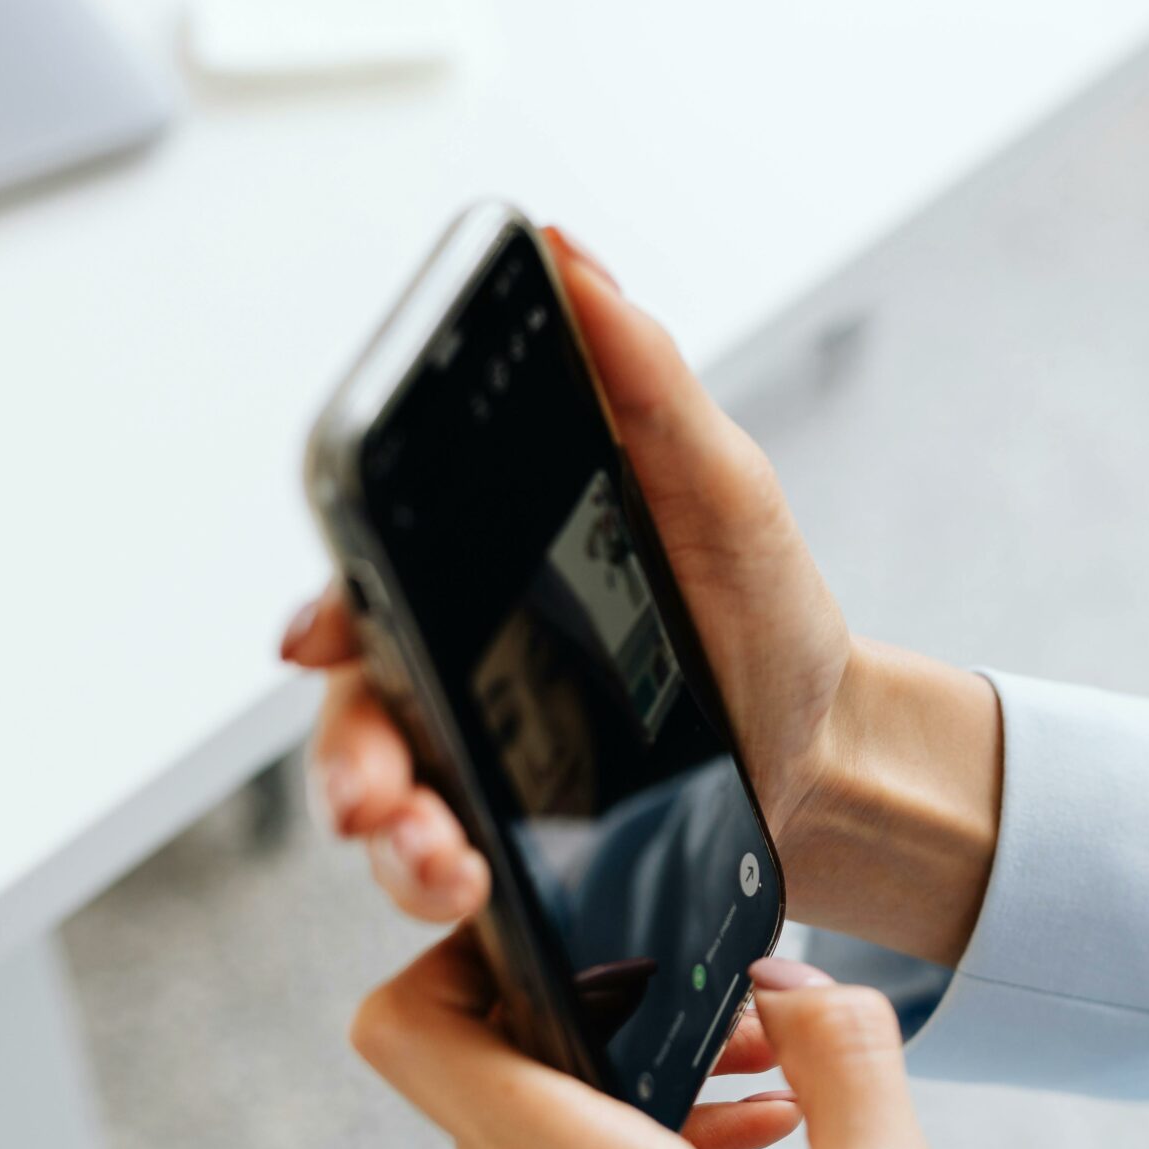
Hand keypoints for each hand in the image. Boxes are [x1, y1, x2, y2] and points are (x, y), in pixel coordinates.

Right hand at [282, 228, 851, 924]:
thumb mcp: (725, 487)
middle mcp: (463, 667)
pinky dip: (436, 888)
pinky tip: (464, 894)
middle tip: (380, 796)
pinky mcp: (517, 844)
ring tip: (433, 859)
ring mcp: (484, 762)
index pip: (371, 584)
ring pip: (387, 803)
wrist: (829, 749)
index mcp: (485, 573)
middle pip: (357, 711)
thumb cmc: (765, 608)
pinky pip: (446, 872)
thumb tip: (568, 255)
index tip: (319, 642)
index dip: (327, 614)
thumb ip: (644, 381)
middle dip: (351, 759)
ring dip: (388, 840)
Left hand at [352, 947, 980, 1148]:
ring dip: (628, 1097)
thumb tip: (788, 976)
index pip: (410, 1031)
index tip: (546, 928)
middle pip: (488, 1071)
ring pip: (522, 1142)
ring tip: (767, 1111)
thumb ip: (841, 1045)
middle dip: (606, 1020)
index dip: (448, 952)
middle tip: (734, 1030)